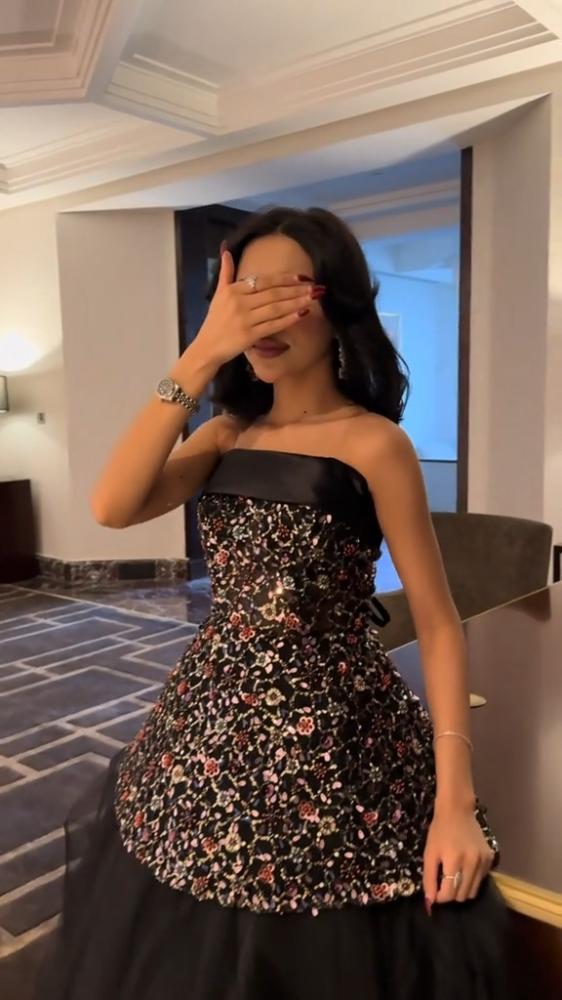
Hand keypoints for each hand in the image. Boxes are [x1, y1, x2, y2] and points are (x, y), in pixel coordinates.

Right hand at [192, 250, 316, 368]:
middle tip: (315, 286)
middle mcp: (239, 303)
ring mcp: (245, 319)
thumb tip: (226, 251)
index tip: (302, 276)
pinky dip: (288, 319)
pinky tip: (301, 314)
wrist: (206, 347)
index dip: (284, 278)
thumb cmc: (215, 321)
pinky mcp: (249, 336)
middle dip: (296, 289)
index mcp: (233, 290)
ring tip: (313, 297)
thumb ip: (225, 273)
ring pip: (275, 308)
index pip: (264, 281)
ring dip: (296, 302)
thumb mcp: (218, 294)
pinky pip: (273, 325)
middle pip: (273, 293)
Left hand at [423, 801, 495, 912]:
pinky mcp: (490, 858)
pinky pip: (481, 880)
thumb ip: (429, 878)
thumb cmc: (440, 831)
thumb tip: (430, 902)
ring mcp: (483, 861)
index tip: (435, 892)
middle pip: (462, 895)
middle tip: (443, 883)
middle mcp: (472, 863)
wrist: (457, 811)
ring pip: (473, 891)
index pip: (449, 893)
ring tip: (454, 877)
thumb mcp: (429, 853)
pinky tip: (465, 868)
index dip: (440, 898)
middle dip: (450, 894)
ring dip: (461, 889)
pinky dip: (472, 880)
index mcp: (454, 860)